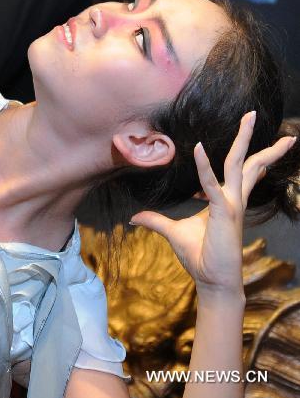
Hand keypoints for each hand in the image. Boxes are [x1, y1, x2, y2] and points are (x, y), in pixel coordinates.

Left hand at [130, 113, 296, 296]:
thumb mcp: (172, 233)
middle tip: (259, 115)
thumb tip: (134, 218)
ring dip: (245, 140)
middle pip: (248, 162)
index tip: (263, 144)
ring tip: (251, 117)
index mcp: (226, 200)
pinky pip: (211, 185)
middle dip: (257, 140)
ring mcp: (231, 205)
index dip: (253, 156)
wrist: (211, 282)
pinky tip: (199, 147)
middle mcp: (233, 198)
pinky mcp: (222, 213)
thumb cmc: (199, 258)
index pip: (243, 172)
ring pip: (240, 164)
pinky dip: (204, 167)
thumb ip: (155, 221)